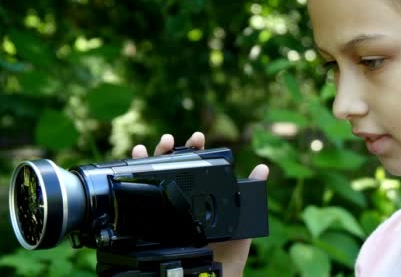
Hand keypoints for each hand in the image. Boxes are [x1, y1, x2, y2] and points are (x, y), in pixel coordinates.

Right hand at [131, 131, 269, 276]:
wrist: (213, 275)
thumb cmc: (228, 251)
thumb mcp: (242, 219)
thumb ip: (251, 192)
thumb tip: (263, 168)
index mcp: (202, 195)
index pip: (197, 166)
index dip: (195, 149)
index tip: (198, 137)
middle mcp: (182, 198)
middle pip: (173, 167)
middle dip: (170, 149)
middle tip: (171, 140)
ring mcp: (167, 208)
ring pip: (154, 176)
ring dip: (151, 157)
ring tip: (151, 147)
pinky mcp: (154, 220)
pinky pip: (143, 196)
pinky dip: (136, 173)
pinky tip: (137, 158)